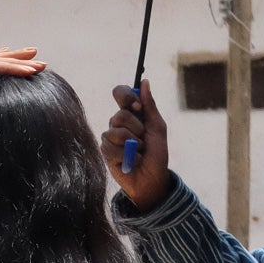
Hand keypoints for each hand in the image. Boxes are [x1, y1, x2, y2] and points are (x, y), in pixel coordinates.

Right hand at [101, 77, 171, 209]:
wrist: (153, 179)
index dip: (126, 97)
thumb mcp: (158, 128)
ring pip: (115, 131)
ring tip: (139, 152)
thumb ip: (150, 106)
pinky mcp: (105, 151)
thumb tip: (144, 82)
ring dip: (133, 144)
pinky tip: (131, 161)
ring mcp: (110, 137)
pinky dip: (126, 155)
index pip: (120, 93)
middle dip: (137, 129)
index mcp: (132, 113)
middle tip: (144, 140)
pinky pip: (110, 146)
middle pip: (120, 114)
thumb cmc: (157, 154)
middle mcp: (118, 123)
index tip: (138, 107)